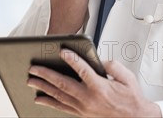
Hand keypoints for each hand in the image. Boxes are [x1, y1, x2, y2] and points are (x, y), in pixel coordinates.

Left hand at [27, 49, 161, 117]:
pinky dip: (49, 102)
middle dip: (46, 74)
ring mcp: (83, 108)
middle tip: (34, 68)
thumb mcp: (126, 76)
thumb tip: (98, 60)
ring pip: (59, 96)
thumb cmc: (131, 98)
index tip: (62, 51)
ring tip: (31, 80)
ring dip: (43, 88)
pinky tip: (40, 98)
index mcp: (100, 86)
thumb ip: (111, 65)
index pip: (82, 70)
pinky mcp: (81, 114)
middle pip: (63, 84)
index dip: (72, 59)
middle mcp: (89, 98)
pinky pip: (61, 107)